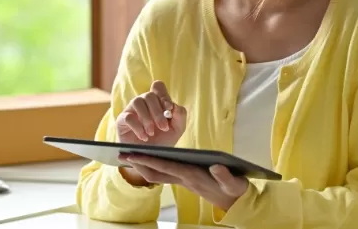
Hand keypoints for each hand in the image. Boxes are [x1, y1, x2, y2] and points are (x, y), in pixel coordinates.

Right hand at [116, 80, 186, 145]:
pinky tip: (144, 137)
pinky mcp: (122, 120)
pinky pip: (128, 117)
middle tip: (163, 127)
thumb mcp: (177, 129)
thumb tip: (174, 105)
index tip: (169, 108)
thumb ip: (180, 115)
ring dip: (147, 118)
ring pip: (137, 101)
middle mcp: (144, 102)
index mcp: (157, 101)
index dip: (164, 95)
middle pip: (149, 95)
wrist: (149, 157)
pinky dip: (138, 127)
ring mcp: (132, 110)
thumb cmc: (163, 140)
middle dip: (158, 112)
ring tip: (151, 133)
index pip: (158, 86)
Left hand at [120, 154, 248, 211]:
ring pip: (158, 174)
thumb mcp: (234, 184)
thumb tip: (216, 167)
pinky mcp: (186, 179)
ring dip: (142, 165)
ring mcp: (184, 180)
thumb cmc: (234, 190)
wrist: (235, 203)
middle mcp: (184, 179)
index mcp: (193, 177)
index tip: (134, 154)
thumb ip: (225, 176)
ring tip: (129, 156)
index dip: (150, 160)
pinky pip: (165, 173)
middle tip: (121, 155)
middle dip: (138, 163)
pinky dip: (153, 166)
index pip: (167, 167)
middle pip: (156, 172)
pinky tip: (147, 160)